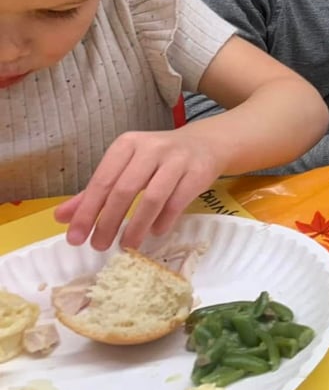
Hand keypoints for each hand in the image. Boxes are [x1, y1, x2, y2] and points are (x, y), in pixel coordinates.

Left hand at [54, 129, 224, 251]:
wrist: (206, 144)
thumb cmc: (158, 159)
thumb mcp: (126, 167)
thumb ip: (95, 191)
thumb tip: (61, 217)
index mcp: (128, 144)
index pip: (102, 180)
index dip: (87, 211)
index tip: (75, 238)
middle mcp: (152, 147)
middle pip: (125, 189)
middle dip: (108, 222)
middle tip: (98, 246)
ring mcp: (177, 159)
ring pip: (152, 197)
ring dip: (136, 226)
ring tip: (126, 246)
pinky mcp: (198, 172)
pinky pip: (178, 202)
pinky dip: (163, 221)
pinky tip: (155, 233)